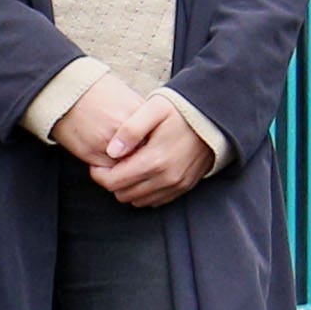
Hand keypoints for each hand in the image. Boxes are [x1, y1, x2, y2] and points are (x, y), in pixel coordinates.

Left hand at [58, 72, 213, 208]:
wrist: (214, 118)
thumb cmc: (181, 110)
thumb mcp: (153, 109)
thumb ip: (130, 129)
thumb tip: (111, 151)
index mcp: (154, 160)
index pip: (113, 182)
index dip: (98, 175)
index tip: (96, 163)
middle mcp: (166, 179)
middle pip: (123, 194)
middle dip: (112, 181)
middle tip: (111, 164)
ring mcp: (176, 185)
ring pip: (138, 200)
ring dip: (127, 188)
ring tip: (127, 167)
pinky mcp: (184, 187)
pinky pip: (155, 201)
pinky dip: (144, 192)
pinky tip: (143, 173)